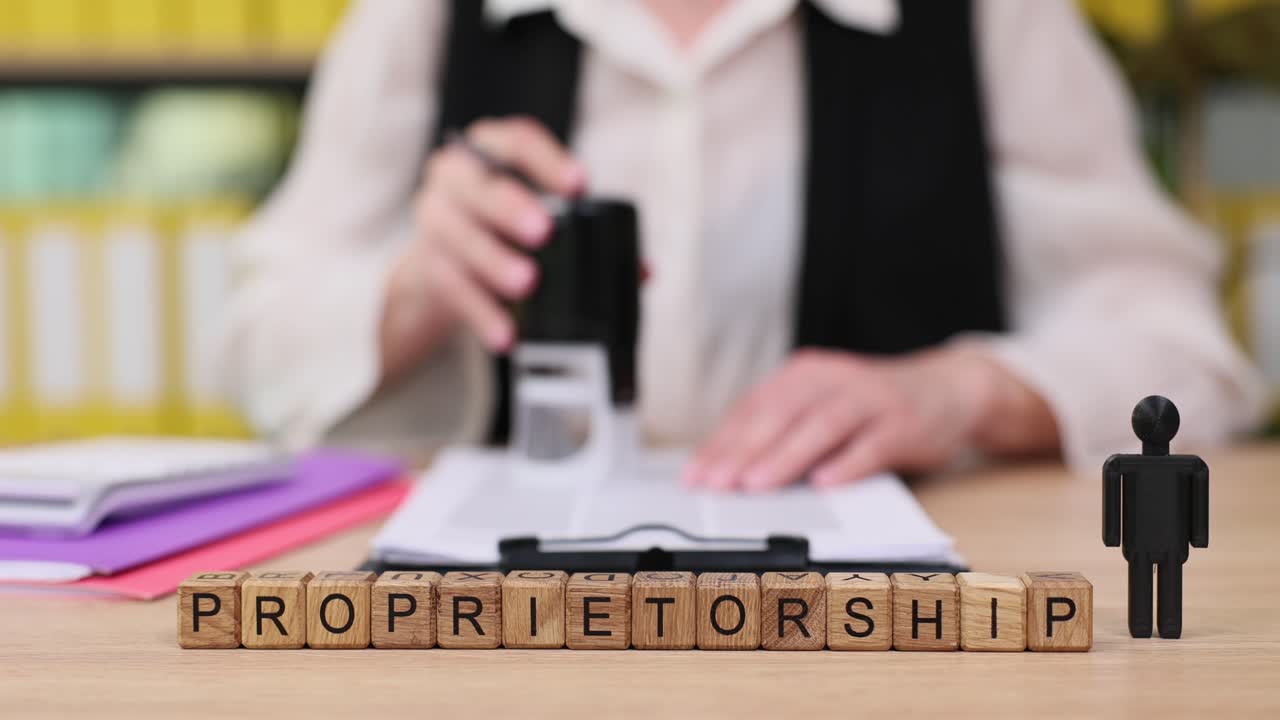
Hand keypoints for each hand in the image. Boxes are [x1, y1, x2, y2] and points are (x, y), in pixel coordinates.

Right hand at [380, 117, 585, 381]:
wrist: (443, 266)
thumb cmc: (505, 230)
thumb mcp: (542, 219)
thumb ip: (590, 236)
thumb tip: (643, 270)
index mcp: (490, 151)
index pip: (516, 140)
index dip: (547, 160)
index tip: (579, 186)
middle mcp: (454, 177)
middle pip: (478, 185)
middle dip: (510, 208)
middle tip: (545, 233)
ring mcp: (434, 219)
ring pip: (458, 236)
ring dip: (494, 261)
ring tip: (527, 284)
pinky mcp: (425, 264)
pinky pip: (452, 288)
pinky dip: (482, 312)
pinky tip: (507, 334)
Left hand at [683, 346, 1057, 491]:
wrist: (948, 388)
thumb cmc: (872, 407)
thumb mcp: (822, 406)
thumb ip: (784, 430)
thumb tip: (730, 469)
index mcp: (804, 374)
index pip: (753, 409)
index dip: (721, 442)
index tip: (695, 475)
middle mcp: (833, 380)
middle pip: (780, 415)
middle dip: (743, 451)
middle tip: (715, 484)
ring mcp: (870, 399)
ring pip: (821, 426)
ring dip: (785, 456)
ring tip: (755, 484)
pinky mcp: (904, 422)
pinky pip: (873, 444)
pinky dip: (848, 463)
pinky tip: (826, 484)